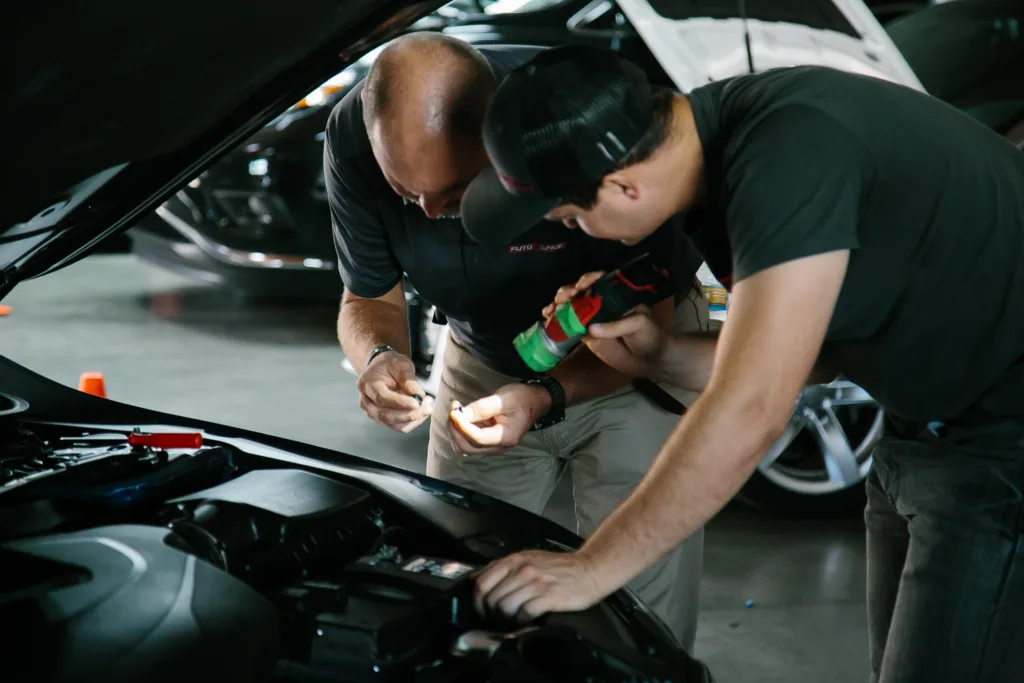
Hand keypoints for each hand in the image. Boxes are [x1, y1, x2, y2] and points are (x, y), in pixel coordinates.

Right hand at [356, 351, 432, 432]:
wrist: (382, 368)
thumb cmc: (390, 364)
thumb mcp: (401, 364)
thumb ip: (408, 378)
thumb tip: (418, 394)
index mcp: (367, 383)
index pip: (382, 398)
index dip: (400, 402)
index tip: (417, 403)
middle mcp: (366, 400)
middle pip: (385, 415)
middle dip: (409, 415)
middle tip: (428, 408)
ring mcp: (372, 411)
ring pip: (392, 424)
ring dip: (413, 420)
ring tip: (428, 408)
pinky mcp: (381, 418)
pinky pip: (397, 426)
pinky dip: (412, 422)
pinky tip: (422, 412)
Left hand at [447, 383, 550, 453]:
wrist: (534, 402)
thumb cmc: (522, 399)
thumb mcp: (503, 399)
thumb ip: (482, 408)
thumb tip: (460, 414)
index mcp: (506, 437)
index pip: (477, 438)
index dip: (462, 426)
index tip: (453, 412)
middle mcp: (499, 446)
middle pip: (467, 446)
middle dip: (455, 429)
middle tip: (454, 409)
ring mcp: (492, 445)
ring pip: (465, 446)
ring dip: (455, 430)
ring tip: (457, 410)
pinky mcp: (487, 441)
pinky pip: (468, 440)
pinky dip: (460, 429)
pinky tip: (462, 415)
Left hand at [473, 549, 607, 623]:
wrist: (590, 569)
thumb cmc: (560, 567)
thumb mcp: (530, 558)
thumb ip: (507, 568)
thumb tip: (482, 581)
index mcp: (515, 559)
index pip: (481, 581)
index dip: (477, 600)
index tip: (482, 609)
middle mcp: (522, 569)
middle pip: (491, 598)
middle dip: (492, 612)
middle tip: (499, 617)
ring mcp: (535, 583)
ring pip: (504, 607)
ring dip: (507, 618)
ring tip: (514, 618)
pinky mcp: (548, 597)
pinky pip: (524, 614)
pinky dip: (522, 621)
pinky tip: (528, 619)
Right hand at [542, 272, 669, 377]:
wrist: (650, 360)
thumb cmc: (648, 335)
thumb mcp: (638, 326)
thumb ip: (617, 326)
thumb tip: (590, 330)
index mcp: (615, 296)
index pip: (599, 281)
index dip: (588, 280)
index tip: (580, 285)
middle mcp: (600, 304)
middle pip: (579, 292)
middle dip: (567, 292)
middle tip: (561, 299)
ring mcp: (591, 319)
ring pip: (570, 307)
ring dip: (557, 306)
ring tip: (550, 310)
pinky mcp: (585, 335)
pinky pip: (569, 327)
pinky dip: (556, 323)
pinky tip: (547, 320)